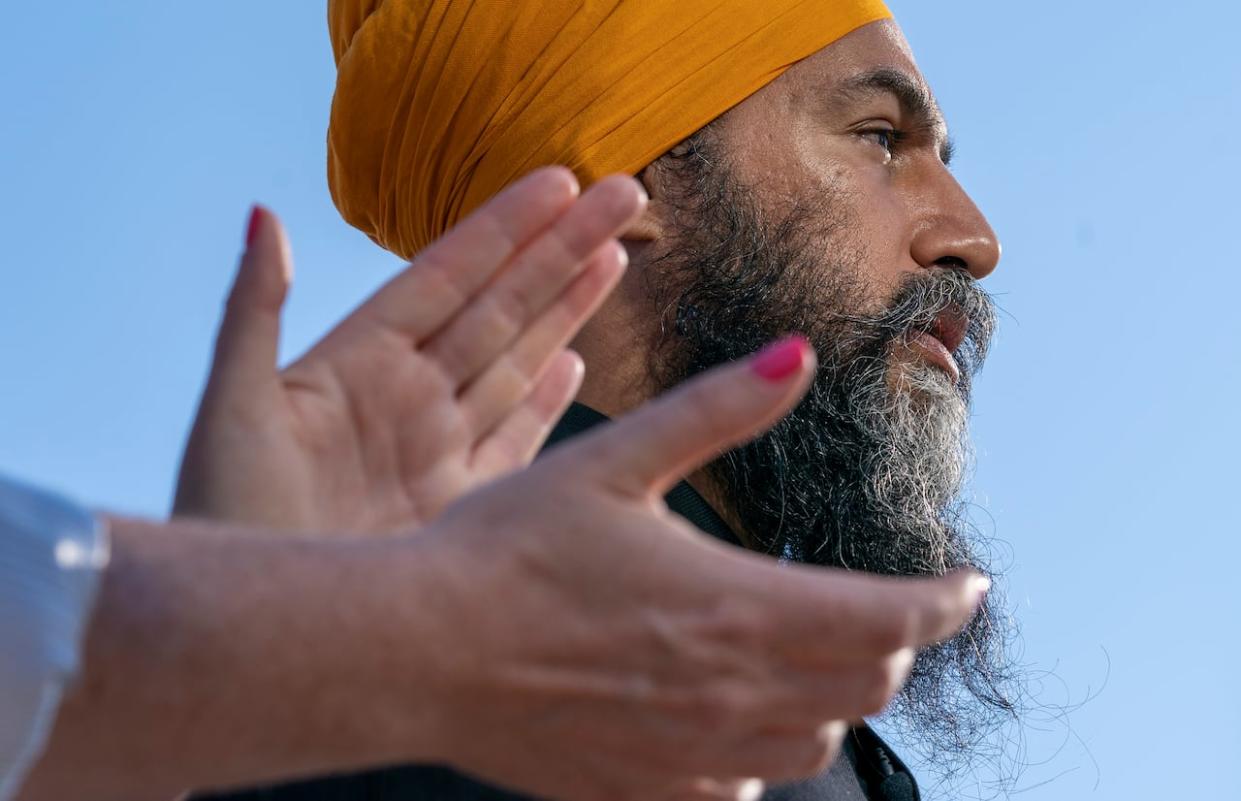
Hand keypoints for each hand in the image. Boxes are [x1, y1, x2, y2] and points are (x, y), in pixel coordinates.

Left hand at [175, 168, 644, 531]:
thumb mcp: (233, 409)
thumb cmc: (228, 520)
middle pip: (501, 307)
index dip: (504, 228)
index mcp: (358, 362)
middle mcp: (408, 397)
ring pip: (519, 362)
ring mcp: (439, 451)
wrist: (260, 637)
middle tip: (624, 195)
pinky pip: (514, 441)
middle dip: (562, 251)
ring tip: (613, 256)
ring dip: (567, 310)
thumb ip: (253, 311)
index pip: (446, 276)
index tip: (559, 180)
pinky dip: (546, 403)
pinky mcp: (462, 507)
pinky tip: (573, 365)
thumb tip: (262, 213)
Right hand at [410, 337, 989, 800]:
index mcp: (737, 605)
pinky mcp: (643, 789)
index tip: (966, 583)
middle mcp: (731, 692)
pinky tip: (731, 717)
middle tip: (881, 606)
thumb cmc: (506, 548)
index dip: (946, 601)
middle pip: (868, 686)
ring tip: (810, 655)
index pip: (892, 618)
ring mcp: (690, 753)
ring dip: (834, 698)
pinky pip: (740, 791)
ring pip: (814, 746)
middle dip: (894, 644)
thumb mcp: (615, 457)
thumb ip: (720, 410)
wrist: (415, 650)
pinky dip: (763, 753)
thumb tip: (801, 356)